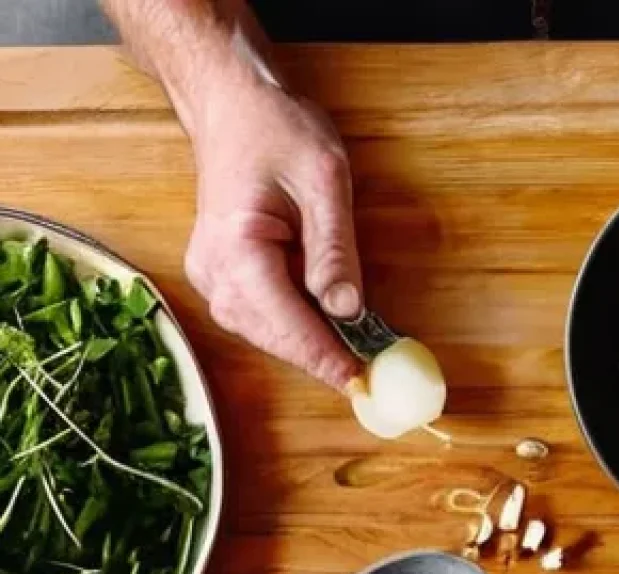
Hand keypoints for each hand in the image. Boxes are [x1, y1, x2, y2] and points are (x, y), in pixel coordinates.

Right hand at [185, 74, 364, 391]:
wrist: (231, 107)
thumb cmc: (275, 130)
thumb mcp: (323, 181)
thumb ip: (335, 250)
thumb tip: (347, 310)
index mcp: (235, 249)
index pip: (287, 322)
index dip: (327, 357)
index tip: (362, 383)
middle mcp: (213, 273)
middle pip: (274, 338)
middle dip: (321, 359)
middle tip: (368, 377)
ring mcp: (211, 278)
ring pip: (266, 335)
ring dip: (309, 348)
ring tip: (354, 356)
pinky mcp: (221, 279)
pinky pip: (261, 318)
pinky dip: (295, 328)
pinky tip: (326, 330)